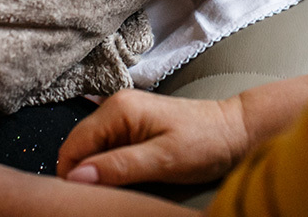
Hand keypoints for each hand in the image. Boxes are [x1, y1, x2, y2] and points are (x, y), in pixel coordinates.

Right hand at [56, 89, 249, 186]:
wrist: (236, 130)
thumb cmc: (205, 143)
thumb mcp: (163, 160)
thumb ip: (119, 166)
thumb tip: (77, 176)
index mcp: (118, 109)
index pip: (72, 146)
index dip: (72, 176)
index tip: (87, 200)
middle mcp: (115, 106)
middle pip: (79, 147)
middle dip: (84, 174)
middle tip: (106, 197)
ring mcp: (124, 114)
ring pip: (92, 150)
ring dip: (98, 172)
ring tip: (120, 188)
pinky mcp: (133, 124)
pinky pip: (108, 148)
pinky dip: (110, 166)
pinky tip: (128, 178)